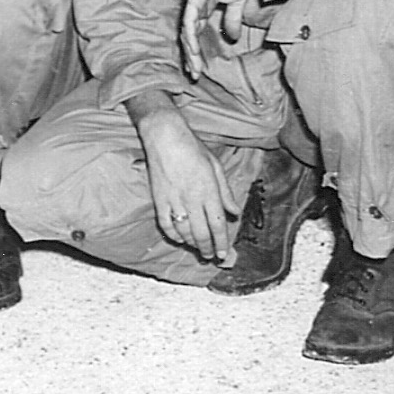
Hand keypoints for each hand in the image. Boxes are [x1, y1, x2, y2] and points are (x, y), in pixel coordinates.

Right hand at [138, 109, 238, 264]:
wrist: (165, 136)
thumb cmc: (193, 148)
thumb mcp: (216, 166)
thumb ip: (225, 192)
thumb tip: (235, 212)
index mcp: (209, 191)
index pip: (218, 225)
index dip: (222, 243)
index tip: (224, 254)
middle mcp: (192, 199)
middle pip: (202, 233)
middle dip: (208, 249)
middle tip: (212, 257)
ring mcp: (174, 200)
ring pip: (184, 232)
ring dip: (192, 244)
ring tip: (198, 249)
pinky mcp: (159, 199)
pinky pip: (165, 224)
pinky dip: (172, 235)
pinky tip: (178, 239)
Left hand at [180, 0, 258, 80]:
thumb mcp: (237, 3)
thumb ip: (233, 19)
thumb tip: (233, 39)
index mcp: (204, 8)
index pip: (196, 34)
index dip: (197, 52)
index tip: (201, 71)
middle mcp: (196, 7)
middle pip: (188, 36)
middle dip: (191, 57)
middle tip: (194, 76)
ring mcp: (194, 2)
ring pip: (186, 32)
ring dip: (190, 51)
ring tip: (194, 69)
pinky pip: (189, 20)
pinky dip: (190, 35)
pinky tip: (192, 49)